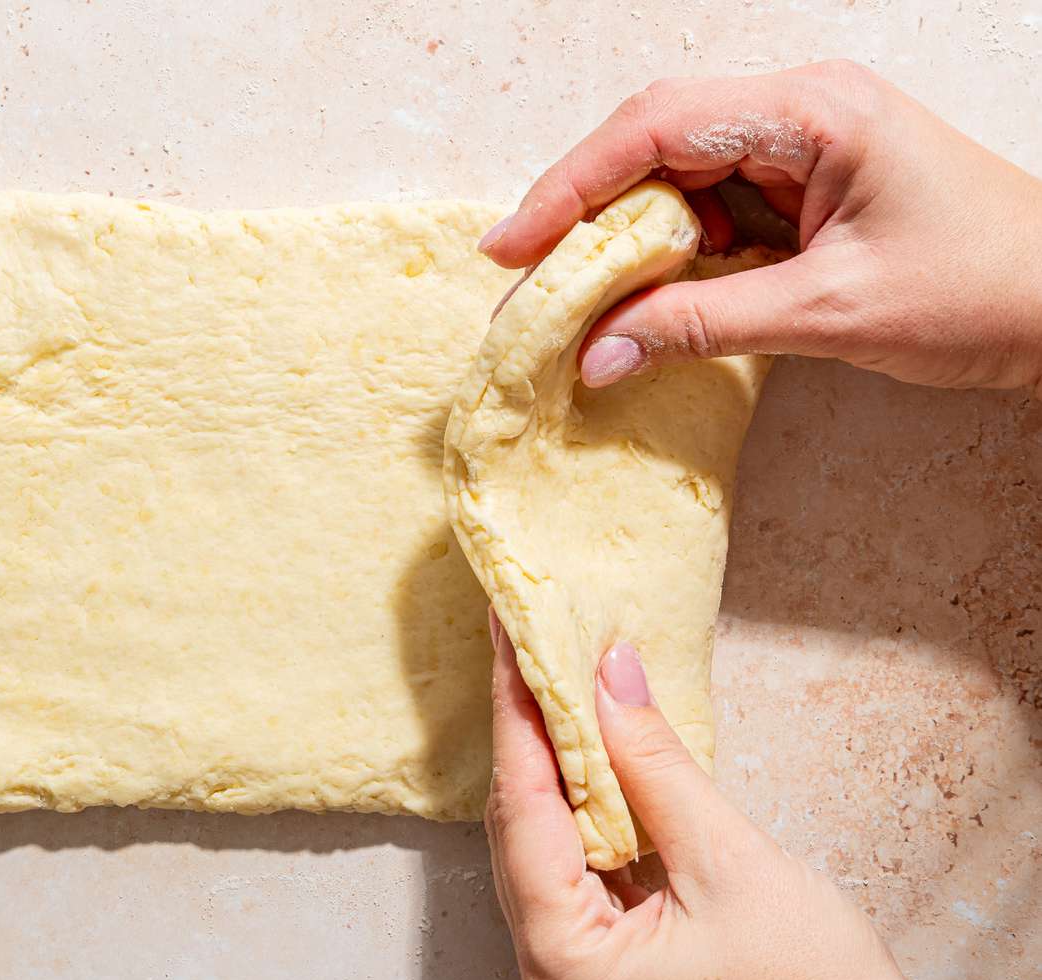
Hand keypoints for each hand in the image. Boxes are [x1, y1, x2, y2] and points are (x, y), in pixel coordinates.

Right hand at [478, 60, 1041, 394]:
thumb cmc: (984, 291)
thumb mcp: (831, 312)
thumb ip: (702, 326)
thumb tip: (596, 354)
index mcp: (811, 111)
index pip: (655, 129)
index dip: (569, 187)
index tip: (509, 247)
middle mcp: (797, 113)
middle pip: (651, 147)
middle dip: (584, 219)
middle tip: (527, 289)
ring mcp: (799, 150)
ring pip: (673, 183)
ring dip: (623, 246)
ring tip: (577, 309)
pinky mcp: (803, 191)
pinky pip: (709, 214)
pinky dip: (669, 261)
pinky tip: (643, 305)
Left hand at [485, 610, 914, 979]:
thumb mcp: (732, 865)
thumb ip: (659, 766)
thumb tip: (610, 677)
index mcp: (566, 960)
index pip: (521, 810)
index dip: (515, 715)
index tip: (508, 638)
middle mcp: (552, 972)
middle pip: (522, 827)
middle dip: (530, 733)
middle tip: (528, 644)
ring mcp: (576, 970)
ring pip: (546, 844)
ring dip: (556, 766)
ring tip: (557, 682)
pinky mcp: (606, 961)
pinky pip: (577, 867)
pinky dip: (585, 808)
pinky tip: (593, 751)